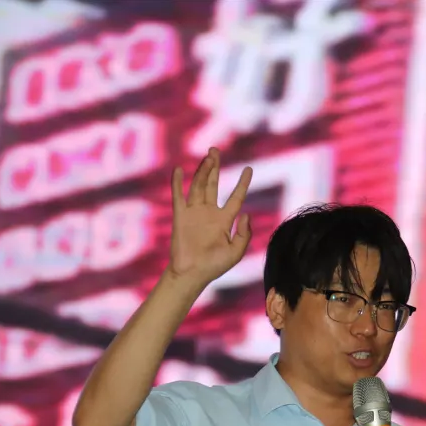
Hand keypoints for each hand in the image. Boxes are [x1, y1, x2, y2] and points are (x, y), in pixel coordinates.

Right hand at [168, 147, 253, 287]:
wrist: (192, 274)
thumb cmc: (214, 266)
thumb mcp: (236, 252)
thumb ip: (244, 234)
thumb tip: (245, 214)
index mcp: (224, 220)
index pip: (236, 197)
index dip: (242, 183)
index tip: (248, 169)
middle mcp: (209, 213)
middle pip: (213, 184)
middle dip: (214, 167)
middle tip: (214, 150)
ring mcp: (194, 213)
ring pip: (198, 186)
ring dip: (202, 171)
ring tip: (207, 156)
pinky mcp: (180, 217)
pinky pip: (178, 197)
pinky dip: (178, 183)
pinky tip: (179, 170)